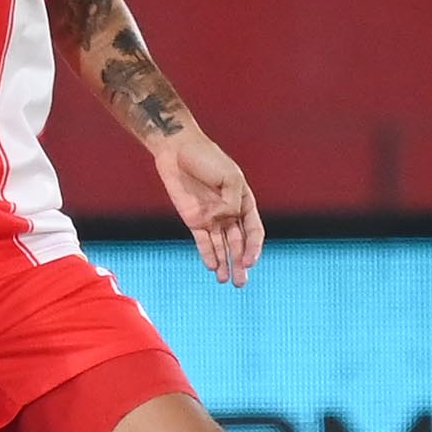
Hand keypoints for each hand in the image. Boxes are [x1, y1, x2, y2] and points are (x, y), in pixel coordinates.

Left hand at [154, 128, 262, 287]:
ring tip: (227, 281)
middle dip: (240, 263)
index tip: (250, 261)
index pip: (253, 230)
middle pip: (238, 243)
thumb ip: (231, 202)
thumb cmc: (206, 157)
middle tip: (241, 282)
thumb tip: (224, 220)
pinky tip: (213, 268)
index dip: (254, 247)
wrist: (177, 150)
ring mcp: (211, 218)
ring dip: (225, 264)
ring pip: (221, 246)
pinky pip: (203, 241)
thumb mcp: (229, 177)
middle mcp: (229, 212)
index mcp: (244, 200)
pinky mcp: (194, 220)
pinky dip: (208, 255)